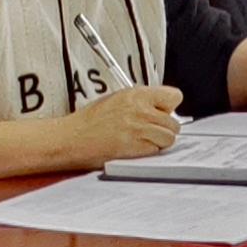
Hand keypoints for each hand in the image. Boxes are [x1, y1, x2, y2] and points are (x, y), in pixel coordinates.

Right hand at [60, 82, 184, 164]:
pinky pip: (157, 150)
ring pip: (169, 138)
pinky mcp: (136, 147)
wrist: (72, 138)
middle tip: (149, 130)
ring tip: (142, 140)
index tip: (163, 112)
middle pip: (174, 122)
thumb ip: (141, 102)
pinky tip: (135, 148)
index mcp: (136, 95)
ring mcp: (139, 129)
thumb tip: (160, 107)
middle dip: (165, 128)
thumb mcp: (117, 99)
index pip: (174, 96)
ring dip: (160, 141)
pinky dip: (150, 151)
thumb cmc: (89, 121)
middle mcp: (140, 110)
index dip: (169, 107)